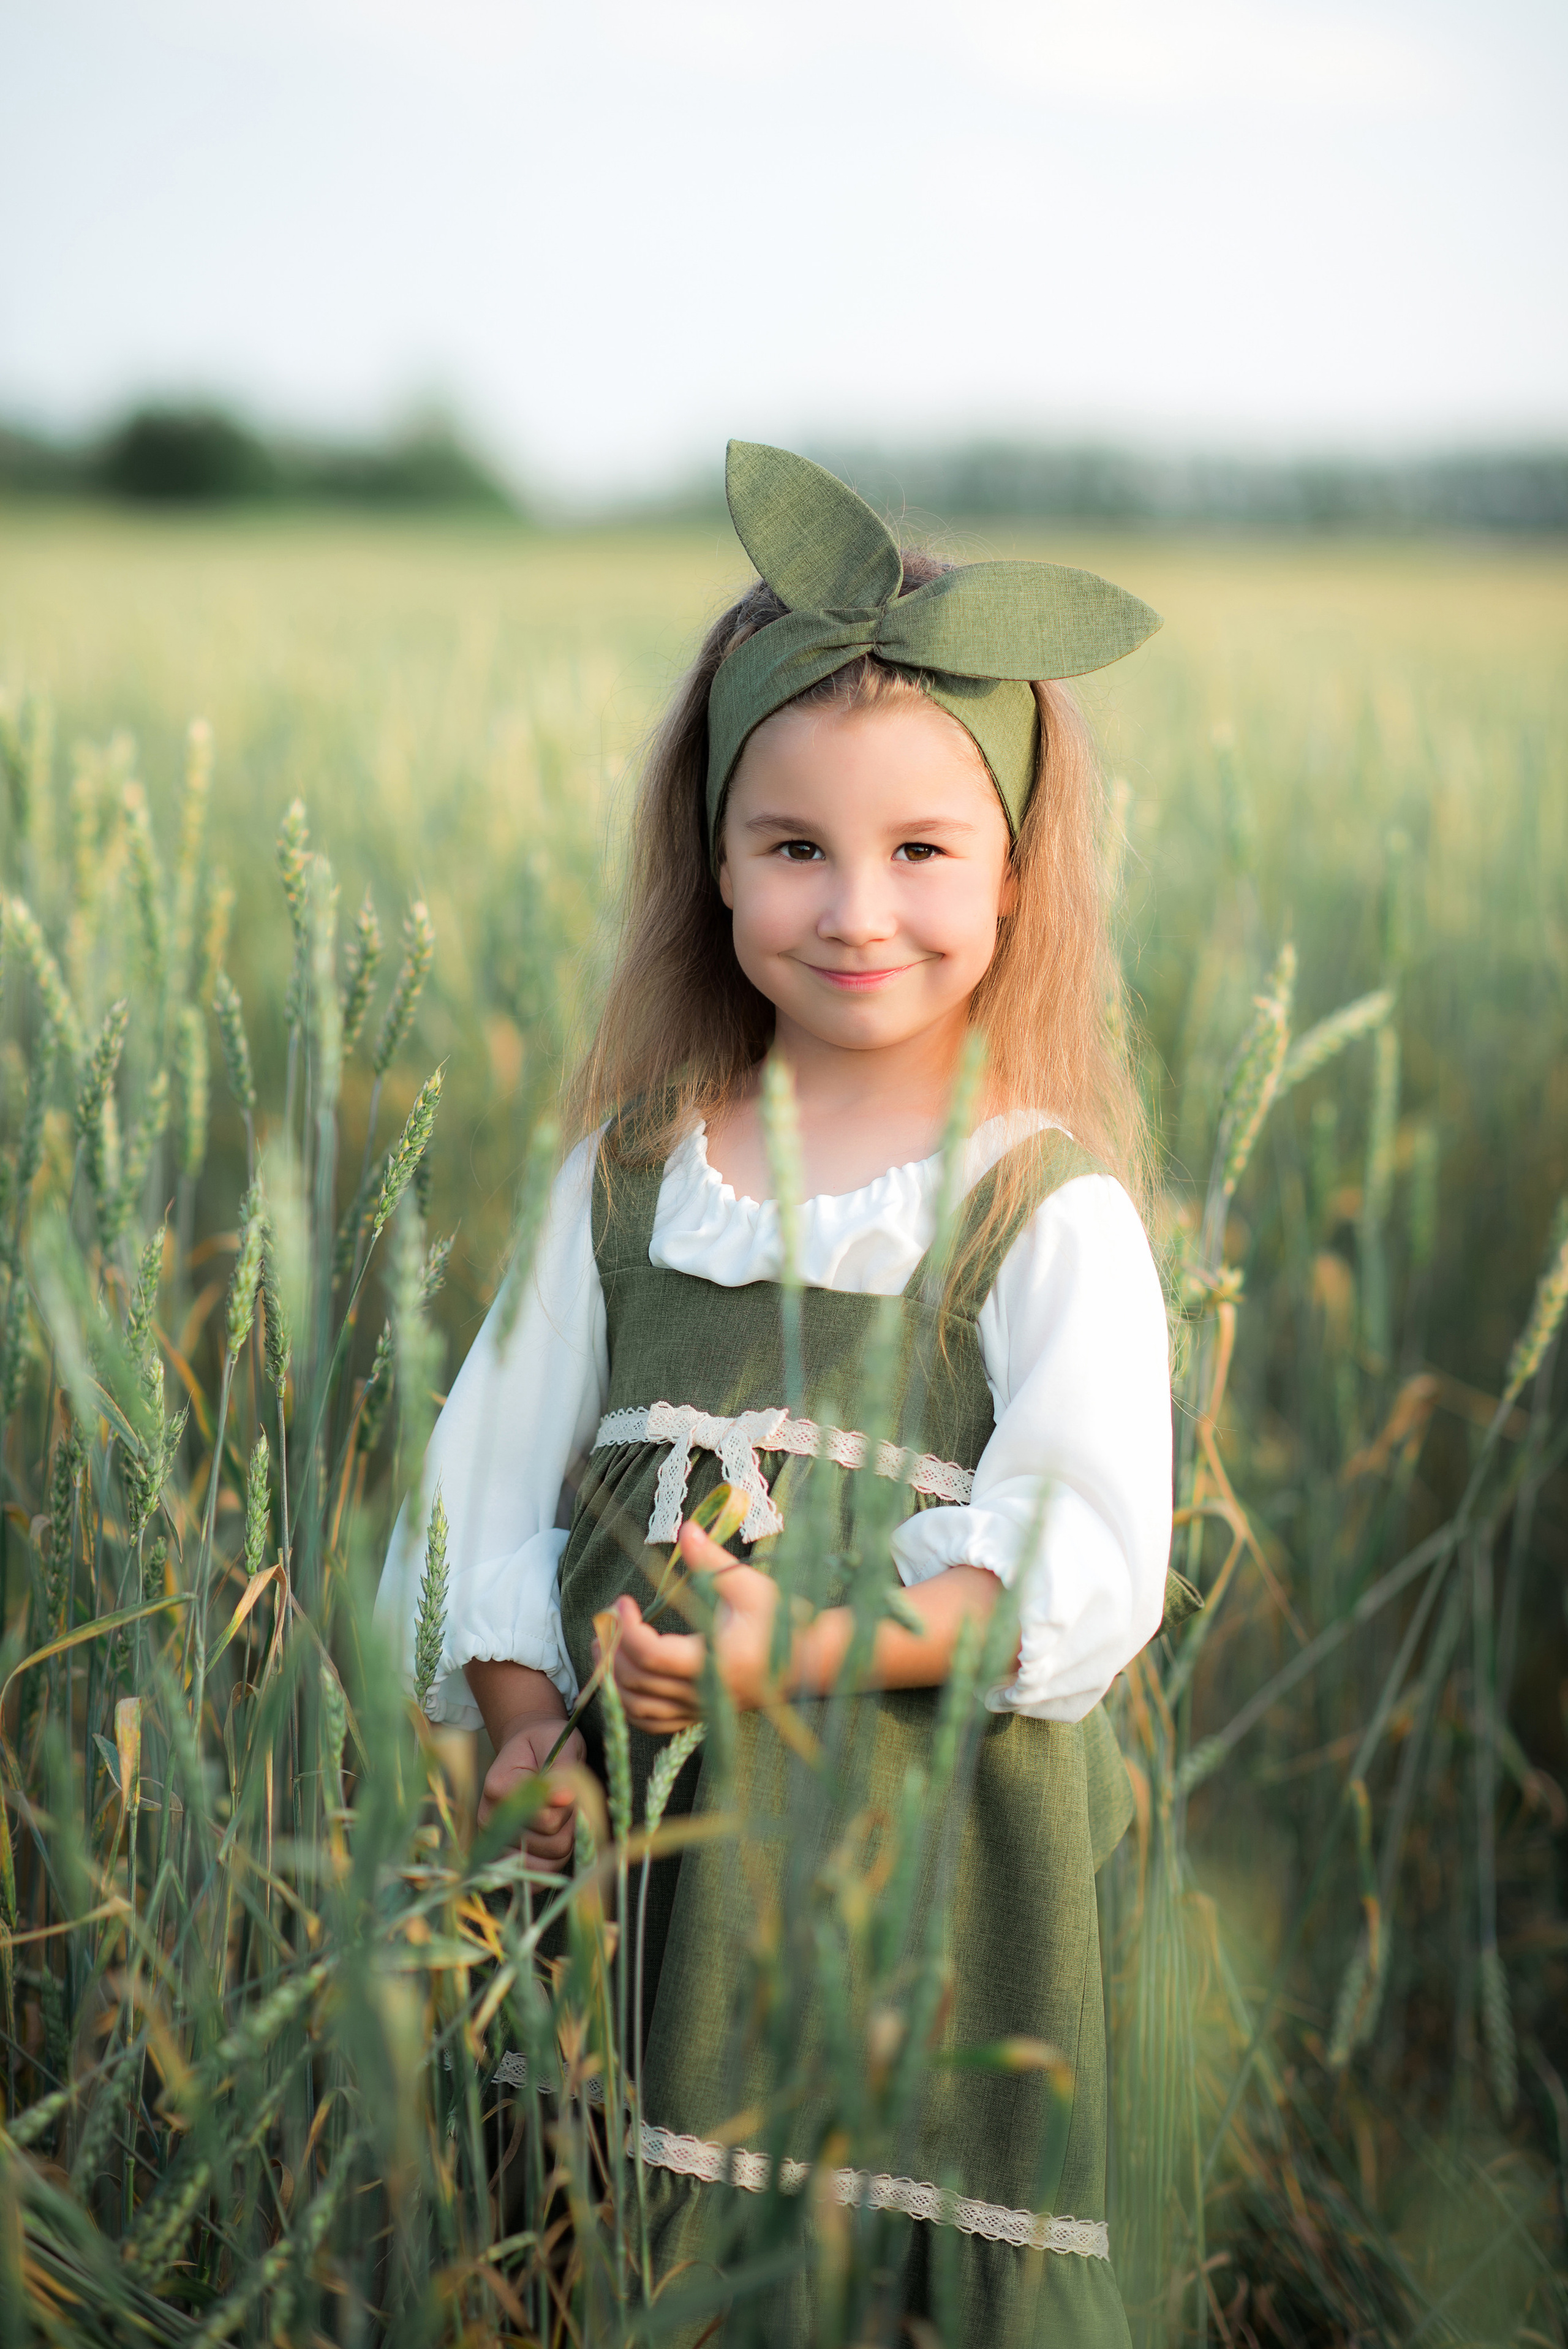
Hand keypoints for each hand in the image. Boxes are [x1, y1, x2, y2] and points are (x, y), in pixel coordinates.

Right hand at [478, 1718, 586, 1869]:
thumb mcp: (557, 1744)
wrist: (527, 1749)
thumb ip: (561, 1770)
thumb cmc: (545, 1744)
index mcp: (499, 1787)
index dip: (569, 1806)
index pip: (545, 1816)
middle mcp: (490, 1817)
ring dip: (568, 1841)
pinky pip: (532, 1878)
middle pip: (550, 1842)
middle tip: (570, 1802)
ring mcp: (495, 1839)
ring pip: (549, 1861)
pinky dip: (552, 1867)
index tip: (569, 1786)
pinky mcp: (505, 1854)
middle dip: (571, 1824)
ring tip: (565, 1817)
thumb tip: (565, 1797)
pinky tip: (558, 1847)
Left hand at [607, 1520, 781, 1729]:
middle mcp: (705, 1695)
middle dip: (613, 1649)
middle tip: (606, 1619)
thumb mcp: (750, 1586)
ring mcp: (700, 1711)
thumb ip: (712, 1562)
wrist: (810, 1661)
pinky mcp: (700, 1717)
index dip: (628, 1629)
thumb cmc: (784, 1622)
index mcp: (715, 1664)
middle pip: (637, 1681)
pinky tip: (620, 1680)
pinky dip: (628, 1704)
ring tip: (603, 1646)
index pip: (653, 1655)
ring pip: (638, 1708)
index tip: (623, 1601)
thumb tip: (686, 1530)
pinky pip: (652, 1722)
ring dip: (612, 1680)